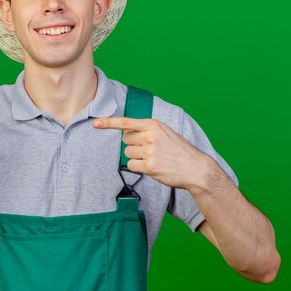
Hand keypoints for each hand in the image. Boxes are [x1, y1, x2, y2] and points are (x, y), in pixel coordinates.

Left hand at [92, 117, 211, 190]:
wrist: (195, 168)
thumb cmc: (179, 151)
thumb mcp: (165, 133)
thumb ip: (147, 130)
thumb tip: (126, 133)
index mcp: (153, 125)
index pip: (126, 122)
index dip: (108, 123)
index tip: (95, 123)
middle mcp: (150, 136)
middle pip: (125, 140)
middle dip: (133, 145)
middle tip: (150, 150)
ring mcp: (150, 151)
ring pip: (128, 153)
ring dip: (137, 157)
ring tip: (154, 159)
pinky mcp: (150, 166)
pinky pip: (131, 165)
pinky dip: (138, 167)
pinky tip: (152, 167)